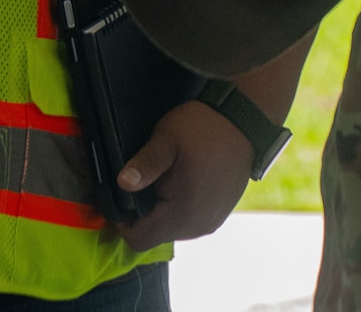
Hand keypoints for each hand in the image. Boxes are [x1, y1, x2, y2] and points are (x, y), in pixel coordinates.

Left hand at [113, 101, 253, 249]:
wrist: (246, 120)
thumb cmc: (204, 127)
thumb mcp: (167, 139)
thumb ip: (145, 163)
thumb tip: (121, 183)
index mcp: (183, 212)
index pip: (140, 239)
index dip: (121, 224)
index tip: (114, 199)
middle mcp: (198, 225)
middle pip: (155, 234)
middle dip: (141, 213)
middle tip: (138, 180)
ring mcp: (211, 221)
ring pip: (172, 229)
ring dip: (159, 210)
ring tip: (160, 178)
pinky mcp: (219, 214)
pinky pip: (189, 221)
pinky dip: (177, 208)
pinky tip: (177, 181)